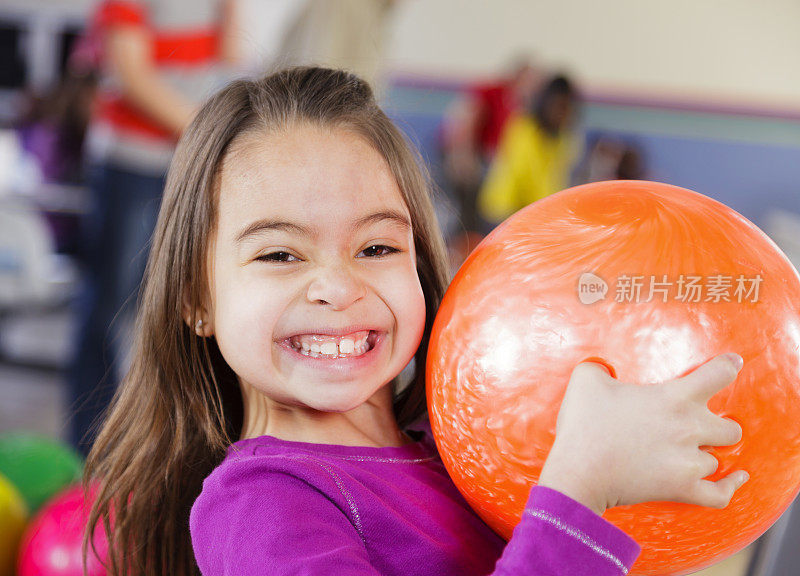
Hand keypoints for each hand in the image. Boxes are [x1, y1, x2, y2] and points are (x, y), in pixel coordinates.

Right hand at [538, 354, 748, 515]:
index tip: (731, 364)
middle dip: (716, 425)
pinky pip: (720, 493)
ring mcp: (689, 462)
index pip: (719, 374)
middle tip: (697, 425)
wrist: (577, 472)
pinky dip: (730, 486)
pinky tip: (736, 477)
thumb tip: (605, 368)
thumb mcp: (586, 379)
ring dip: (705, 455)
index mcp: (674, 397)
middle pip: (730, 427)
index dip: (728, 366)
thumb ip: (601, 366)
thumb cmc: (583, 425)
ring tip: (689, 454)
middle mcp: (689, 428)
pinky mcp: (682, 489)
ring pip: (717, 459)